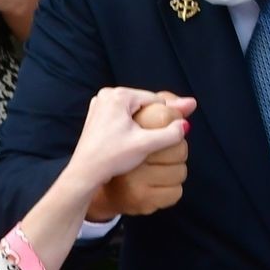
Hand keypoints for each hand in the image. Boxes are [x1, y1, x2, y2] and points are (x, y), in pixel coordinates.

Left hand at [83, 91, 193, 218]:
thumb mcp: (145, 145)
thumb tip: (185, 126)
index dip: (166, 116)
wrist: (84, 175)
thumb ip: (169, 134)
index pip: (155, 100)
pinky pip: (122, 116)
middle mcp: (107, 95)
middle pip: (144, 104)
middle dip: (152, 119)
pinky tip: (130, 139)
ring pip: (134, 111)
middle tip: (155, 137)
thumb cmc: (111, 158)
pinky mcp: (96, 116)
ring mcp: (100, 105)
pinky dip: (129, 125)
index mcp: (119, 95)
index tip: (171, 131)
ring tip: (142, 140)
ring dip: (142, 123)